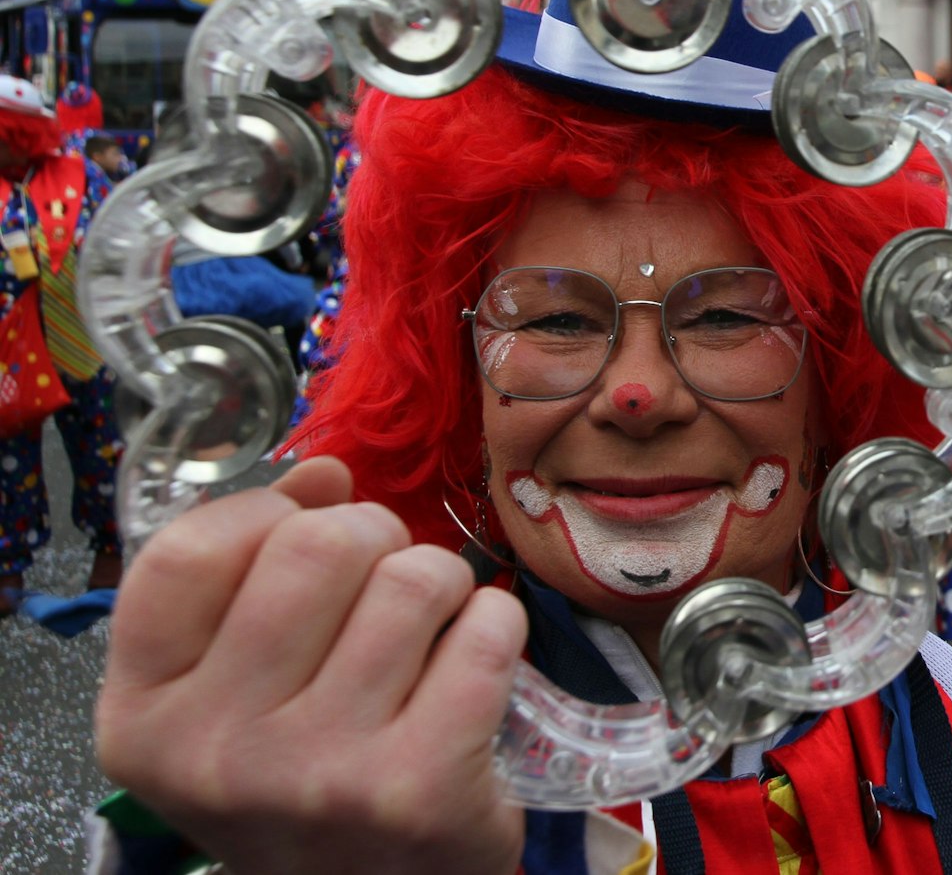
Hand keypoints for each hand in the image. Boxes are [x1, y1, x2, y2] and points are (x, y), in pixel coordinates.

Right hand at [96, 458, 527, 874]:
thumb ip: (252, 572)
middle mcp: (215, 750)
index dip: (265, 515)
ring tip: (430, 639)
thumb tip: (324, 472)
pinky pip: (485, 631)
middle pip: (319, 544)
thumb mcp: (232, 694)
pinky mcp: (417, 788)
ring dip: (443, 588)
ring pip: (415, 578)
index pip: (187, 550)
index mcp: (145, 716)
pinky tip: (477, 669)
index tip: (305, 530)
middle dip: (376, 540)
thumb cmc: (303, 777)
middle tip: (386, 591)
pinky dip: (497, 628)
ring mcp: (316, 772)